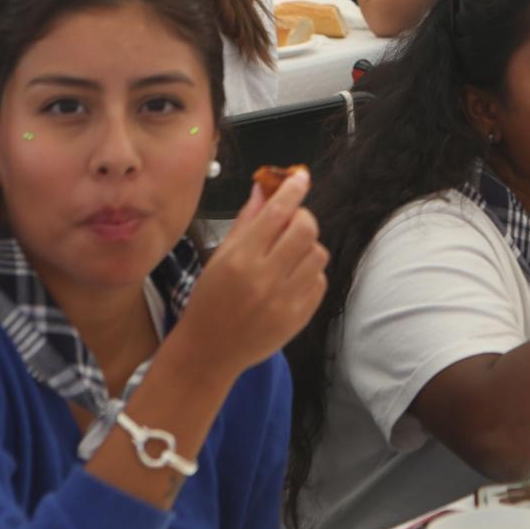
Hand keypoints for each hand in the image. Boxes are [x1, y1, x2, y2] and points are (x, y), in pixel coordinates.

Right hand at [175, 171, 326, 379]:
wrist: (210, 351)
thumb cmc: (210, 301)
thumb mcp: (220, 257)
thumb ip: (245, 221)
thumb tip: (263, 188)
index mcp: (240, 259)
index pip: (277, 212)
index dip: (293, 189)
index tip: (300, 177)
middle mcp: (264, 278)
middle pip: (306, 229)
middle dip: (303, 218)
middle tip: (292, 222)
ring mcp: (285, 300)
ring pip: (318, 253)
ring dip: (307, 247)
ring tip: (288, 255)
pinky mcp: (300, 316)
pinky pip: (320, 280)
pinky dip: (310, 273)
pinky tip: (290, 279)